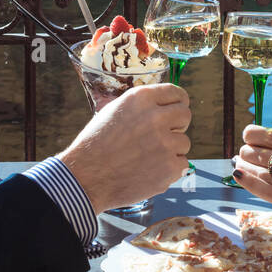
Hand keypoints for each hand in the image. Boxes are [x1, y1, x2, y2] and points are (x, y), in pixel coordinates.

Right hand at [58, 83, 191, 213]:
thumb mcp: (114, 111)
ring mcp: (165, 143)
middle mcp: (155, 117)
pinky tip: (148, 171)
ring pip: (184, 143)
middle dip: (177, 126)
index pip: (176, 93)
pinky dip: (168, 170)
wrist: (85, 178)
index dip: (178, 103)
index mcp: (141, 99)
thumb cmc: (96, 144)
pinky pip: (181, 164)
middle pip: (185, 115)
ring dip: (171, 150)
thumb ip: (141, 107)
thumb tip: (164, 107)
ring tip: (147, 158)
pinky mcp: (169, 167)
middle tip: (163, 136)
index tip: (176, 111)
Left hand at [232, 125, 271, 233]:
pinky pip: (269, 193)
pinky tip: (240, 175)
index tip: (247, 134)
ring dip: (246, 166)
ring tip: (239, 162)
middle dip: (249, 151)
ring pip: (265, 174)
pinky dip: (250, 183)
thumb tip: (262, 143)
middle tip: (243, 150)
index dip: (255, 134)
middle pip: (267, 155)